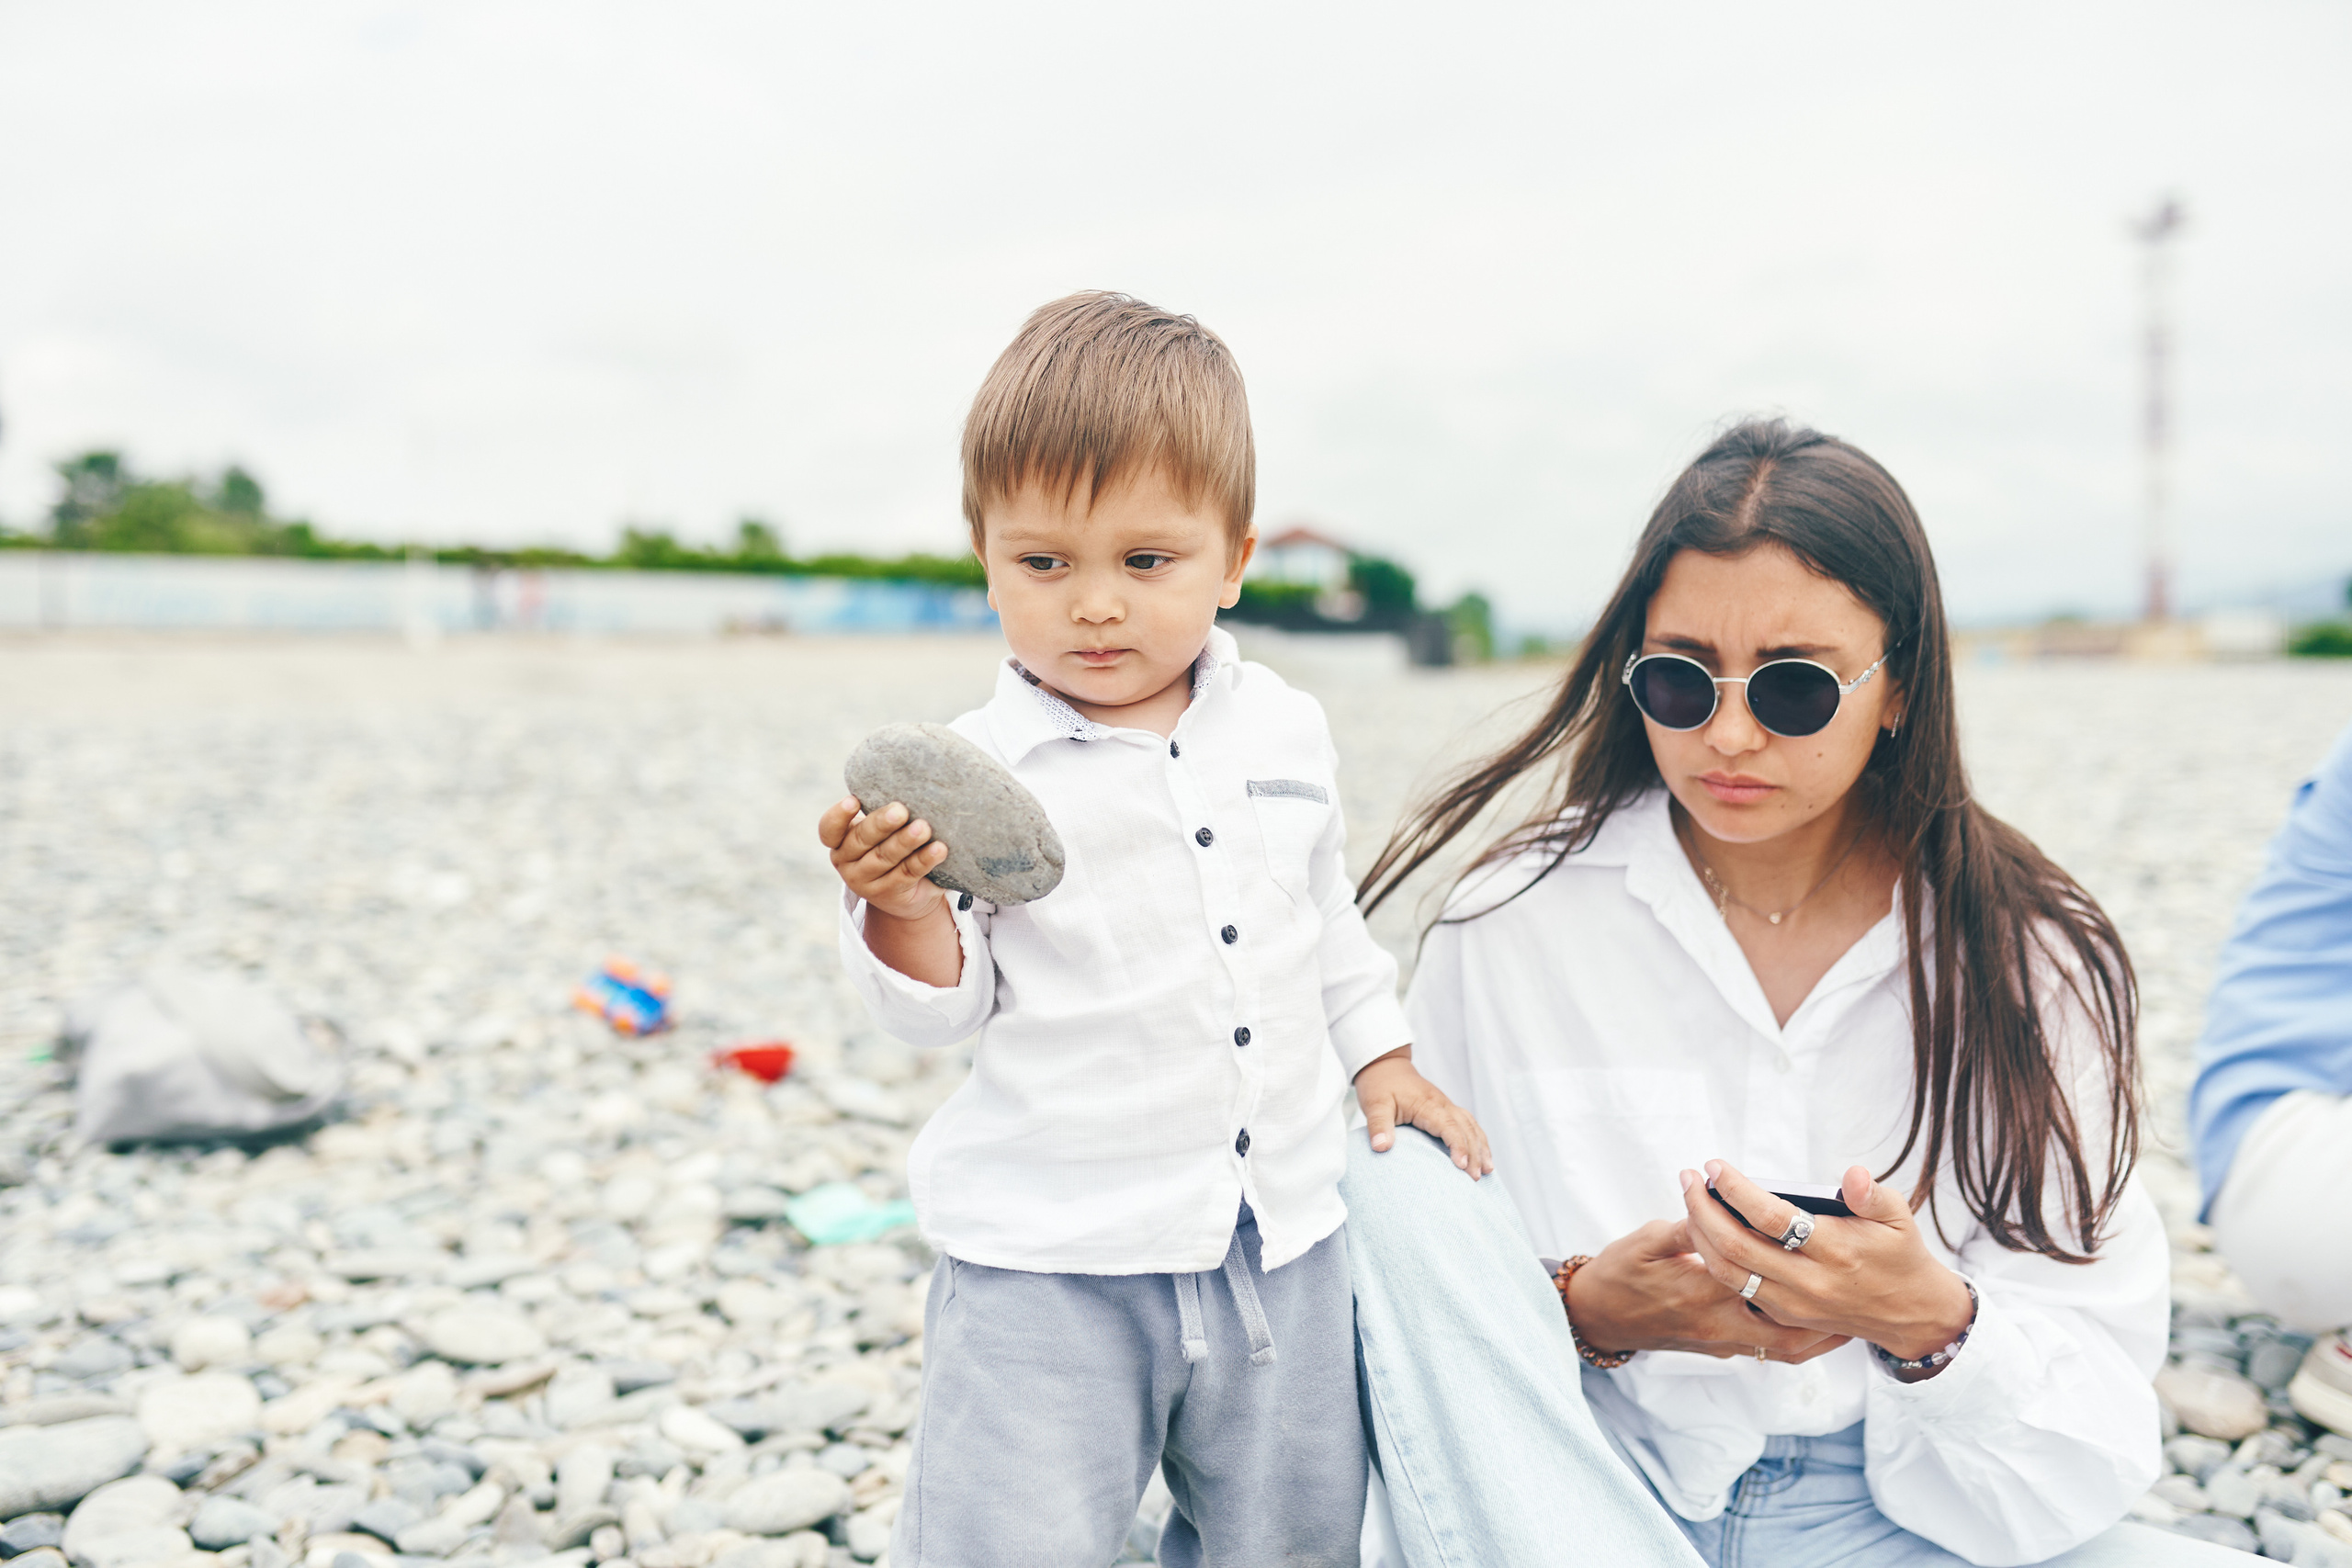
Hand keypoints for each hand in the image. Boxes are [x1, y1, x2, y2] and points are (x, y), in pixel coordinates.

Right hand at [819, 795, 948, 921]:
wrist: (907, 891)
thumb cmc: (892, 844)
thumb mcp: (881, 831)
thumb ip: (886, 812)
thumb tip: (911, 784)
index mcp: (840, 840)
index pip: (829, 829)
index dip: (839, 815)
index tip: (854, 800)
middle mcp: (847, 862)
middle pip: (861, 840)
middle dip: (882, 824)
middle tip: (901, 810)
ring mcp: (865, 881)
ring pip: (885, 857)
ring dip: (905, 841)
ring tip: (923, 828)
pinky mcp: (889, 893)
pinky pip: (907, 873)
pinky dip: (924, 859)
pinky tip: (939, 849)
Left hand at [1354, 1048, 1493, 1178]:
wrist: (1385, 1066)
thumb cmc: (1380, 1086)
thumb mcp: (1374, 1105)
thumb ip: (1378, 1125)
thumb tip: (1381, 1148)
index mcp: (1427, 1104)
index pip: (1449, 1125)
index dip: (1458, 1145)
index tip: (1462, 1166)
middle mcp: (1442, 1103)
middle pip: (1466, 1128)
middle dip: (1474, 1153)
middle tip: (1475, 1178)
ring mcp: (1446, 1104)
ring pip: (1471, 1125)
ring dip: (1481, 1147)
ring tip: (1487, 1171)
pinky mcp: (1446, 1108)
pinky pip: (1468, 1123)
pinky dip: (1478, 1139)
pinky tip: (1482, 1155)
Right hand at [1563, 1218, 1851, 1362]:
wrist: (1599, 1316)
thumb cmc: (1620, 1273)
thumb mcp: (1649, 1240)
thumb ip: (1689, 1226)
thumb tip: (1716, 1202)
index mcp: (1700, 1288)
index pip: (1756, 1269)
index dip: (1785, 1255)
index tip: (1813, 1236)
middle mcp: (1716, 1321)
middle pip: (1785, 1324)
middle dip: (1824, 1316)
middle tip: (1857, 1297)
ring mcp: (1719, 1341)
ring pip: (1782, 1347)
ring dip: (1818, 1336)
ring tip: (1849, 1319)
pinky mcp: (1717, 1350)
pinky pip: (1767, 1351)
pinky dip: (1793, 1341)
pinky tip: (1812, 1325)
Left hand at [1679, 1160, 1974, 1371]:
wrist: (1910, 1312)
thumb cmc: (1899, 1254)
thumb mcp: (1899, 1217)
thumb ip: (1873, 1195)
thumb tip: (1853, 1174)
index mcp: (1837, 1251)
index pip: (1772, 1217)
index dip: (1737, 1189)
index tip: (1715, 1166)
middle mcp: (1811, 1282)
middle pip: (1738, 1246)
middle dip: (1703, 1209)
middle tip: (1687, 1177)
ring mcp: (1795, 1304)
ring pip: (1728, 1272)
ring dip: (1700, 1234)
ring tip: (1689, 1200)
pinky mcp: (1785, 1317)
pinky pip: (1738, 1288)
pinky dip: (1714, 1259)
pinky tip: (1704, 1233)